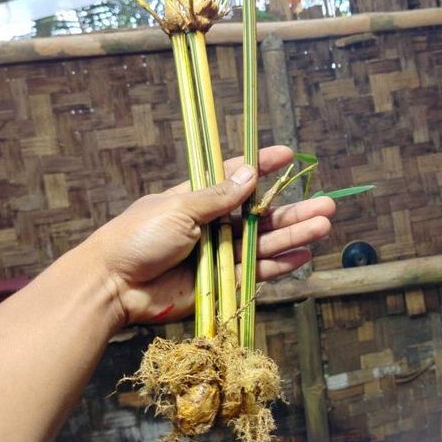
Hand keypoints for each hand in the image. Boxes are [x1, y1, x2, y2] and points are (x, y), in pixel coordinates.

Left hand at [85, 146, 335, 327]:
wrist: (114, 286)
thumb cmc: (137, 238)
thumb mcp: (178, 208)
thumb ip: (217, 196)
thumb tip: (249, 174)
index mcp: (197, 200)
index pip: (235, 178)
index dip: (262, 167)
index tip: (287, 155)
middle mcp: (212, 226)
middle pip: (260, 216)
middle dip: (293, 209)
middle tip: (327, 203)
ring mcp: (218, 255)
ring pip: (264, 243)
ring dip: (294, 234)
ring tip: (324, 224)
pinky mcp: (220, 284)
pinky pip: (257, 272)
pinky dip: (281, 265)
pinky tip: (304, 254)